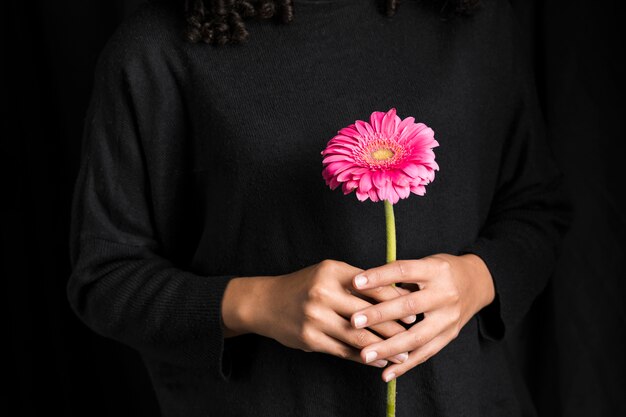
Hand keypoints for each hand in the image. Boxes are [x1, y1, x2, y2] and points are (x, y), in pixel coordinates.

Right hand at [222, 259, 414, 367]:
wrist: (266, 302)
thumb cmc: (304, 286)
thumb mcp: (327, 273)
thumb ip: (357, 282)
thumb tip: (396, 293)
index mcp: (332, 272)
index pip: (372, 286)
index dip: (396, 299)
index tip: (414, 308)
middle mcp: (323, 293)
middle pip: (369, 313)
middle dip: (396, 326)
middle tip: (416, 333)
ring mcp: (315, 317)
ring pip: (359, 336)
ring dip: (385, 347)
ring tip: (404, 353)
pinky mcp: (311, 339)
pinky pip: (345, 351)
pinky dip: (366, 358)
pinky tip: (381, 361)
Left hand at [348, 254, 494, 380]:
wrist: (476, 283)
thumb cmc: (439, 271)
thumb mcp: (424, 264)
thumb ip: (399, 277)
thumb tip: (362, 287)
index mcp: (435, 270)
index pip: (403, 271)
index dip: (379, 276)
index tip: (355, 283)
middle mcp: (445, 294)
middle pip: (409, 306)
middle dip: (379, 315)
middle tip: (354, 322)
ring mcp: (449, 317)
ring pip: (417, 336)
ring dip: (389, 347)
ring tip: (364, 355)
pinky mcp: (450, 335)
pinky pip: (426, 353)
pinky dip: (405, 365)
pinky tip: (386, 373)